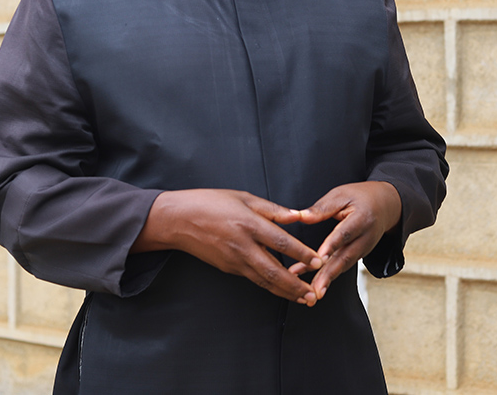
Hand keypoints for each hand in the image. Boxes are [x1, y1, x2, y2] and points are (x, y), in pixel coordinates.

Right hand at [131, 189, 324, 304]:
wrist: (177, 220)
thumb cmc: (209, 202)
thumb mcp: (243, 197)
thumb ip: (272, 209)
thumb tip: (297, 215)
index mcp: (248, 223)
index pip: (281, 242)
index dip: (302, 253)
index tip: (318, 261)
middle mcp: (242, 245)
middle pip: (274, 270)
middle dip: (296, 284)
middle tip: (313, 294)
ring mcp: (234, 260)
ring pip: (264, 280)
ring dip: (285, 291)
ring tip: (303, 298)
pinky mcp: (228, 268)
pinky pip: (253, 278)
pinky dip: (269, 286)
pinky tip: (281, 288)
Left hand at [288, 182, 401, 299]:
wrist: (386, 205)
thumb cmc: (361, 197)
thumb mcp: (342, 195)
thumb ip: (322, 208)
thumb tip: (301, 216)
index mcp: (362, 218)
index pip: (344, 233)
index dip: (332, 246)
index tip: (320, 258)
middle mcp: (365, 237)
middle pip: (346, 257)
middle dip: (329, 275)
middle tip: (315, 290)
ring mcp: (364, 248)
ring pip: (344, 266)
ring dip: (328, 280)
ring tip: (313, 294)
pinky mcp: (360, 254)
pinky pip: (343, 266)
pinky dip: (329, 276)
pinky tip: (314, 284)